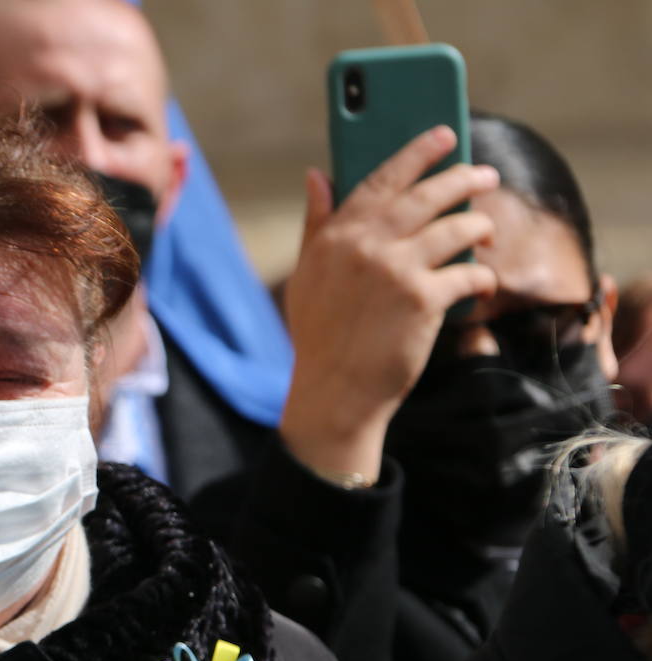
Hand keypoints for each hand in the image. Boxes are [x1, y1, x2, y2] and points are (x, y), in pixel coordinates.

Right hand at [281, 126, 499, 481]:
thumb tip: (317, 175)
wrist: (334, 391)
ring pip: (457, 228)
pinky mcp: (423, 299)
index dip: (417, 152)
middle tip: (484, 175)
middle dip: (463, 178)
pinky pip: (468, 273)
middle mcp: (367, 244)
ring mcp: (396, 269)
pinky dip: (481, 278)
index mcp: (337, 234)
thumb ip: (317, 223)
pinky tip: (481, 286)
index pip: (383, 178)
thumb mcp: (308, 274)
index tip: (444, 134)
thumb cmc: (320, 336)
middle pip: (428, 195)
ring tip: (486, 233)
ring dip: (479, 227)